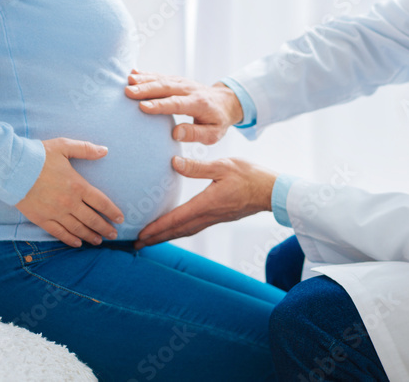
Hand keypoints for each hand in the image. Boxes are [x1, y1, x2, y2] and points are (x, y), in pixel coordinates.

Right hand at [15, 137, 124, 246]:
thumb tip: (105, 150)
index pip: (101, 202)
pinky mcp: (42, 219)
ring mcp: (56, 213)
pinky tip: (77, 243)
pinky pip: (59, 233)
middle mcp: (70, 202)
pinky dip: (70, 239)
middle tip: (114, 234)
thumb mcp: (64, 146)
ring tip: (99, 241)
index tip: (120, 218)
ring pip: (78, 229)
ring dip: (90, 236)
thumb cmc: (38, 155)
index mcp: (78, 185)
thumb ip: (86, 149)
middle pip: (92, 219)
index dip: (113, 212)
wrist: (12, 168)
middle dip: (105, 228)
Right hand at [124, 69, 243, 143]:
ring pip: (161, 79)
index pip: (177, 104)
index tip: (143, 107)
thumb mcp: (213, 134)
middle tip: (128, 92)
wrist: (225, 101)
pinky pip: (160, 76)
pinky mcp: (176, 80)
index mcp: (199, 104)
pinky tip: (132, 73)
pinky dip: (146, 74)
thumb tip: (175, 134)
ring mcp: (182, 83)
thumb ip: (195, 134)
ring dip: (144, 80)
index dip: (160, 105)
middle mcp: (189, 90)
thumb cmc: (217, 121)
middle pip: (166, 88)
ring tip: (127, 82)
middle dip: (146, 89)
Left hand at [135, 155, 277, 248]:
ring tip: (150, 240)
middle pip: (178, 231)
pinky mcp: (219, 217)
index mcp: (207, 204)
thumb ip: (198, 167)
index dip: (157, 227)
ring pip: (186, 231)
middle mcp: (209, 215)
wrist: (272, 191)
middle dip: (156, 238)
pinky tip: (175, 229)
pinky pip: (194, 228)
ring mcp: (215, 218)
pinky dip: (180, 231)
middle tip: (136, 244)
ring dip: (167, 237)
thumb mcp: (223, 165)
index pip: (177, 219)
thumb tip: (174, 163)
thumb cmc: (250, 176)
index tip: (141, 235)